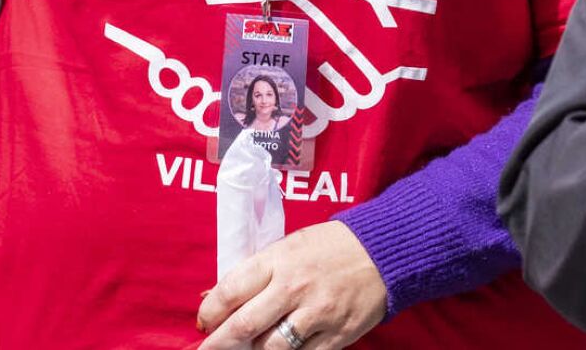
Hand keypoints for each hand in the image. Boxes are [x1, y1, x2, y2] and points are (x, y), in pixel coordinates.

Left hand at [196, 220, 385, 349]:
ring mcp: (317, 315)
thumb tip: (217, 294)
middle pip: (244, 325)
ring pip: (270, 348)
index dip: (210, 310)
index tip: (204, 320)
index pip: (231, 289)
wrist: (382, 252)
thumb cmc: (330, 247)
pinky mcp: (337, 336)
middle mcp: (294, 287)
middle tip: (206, 349)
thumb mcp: (290, 246)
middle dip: (218, 343)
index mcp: (279, 259)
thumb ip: (258, 272)